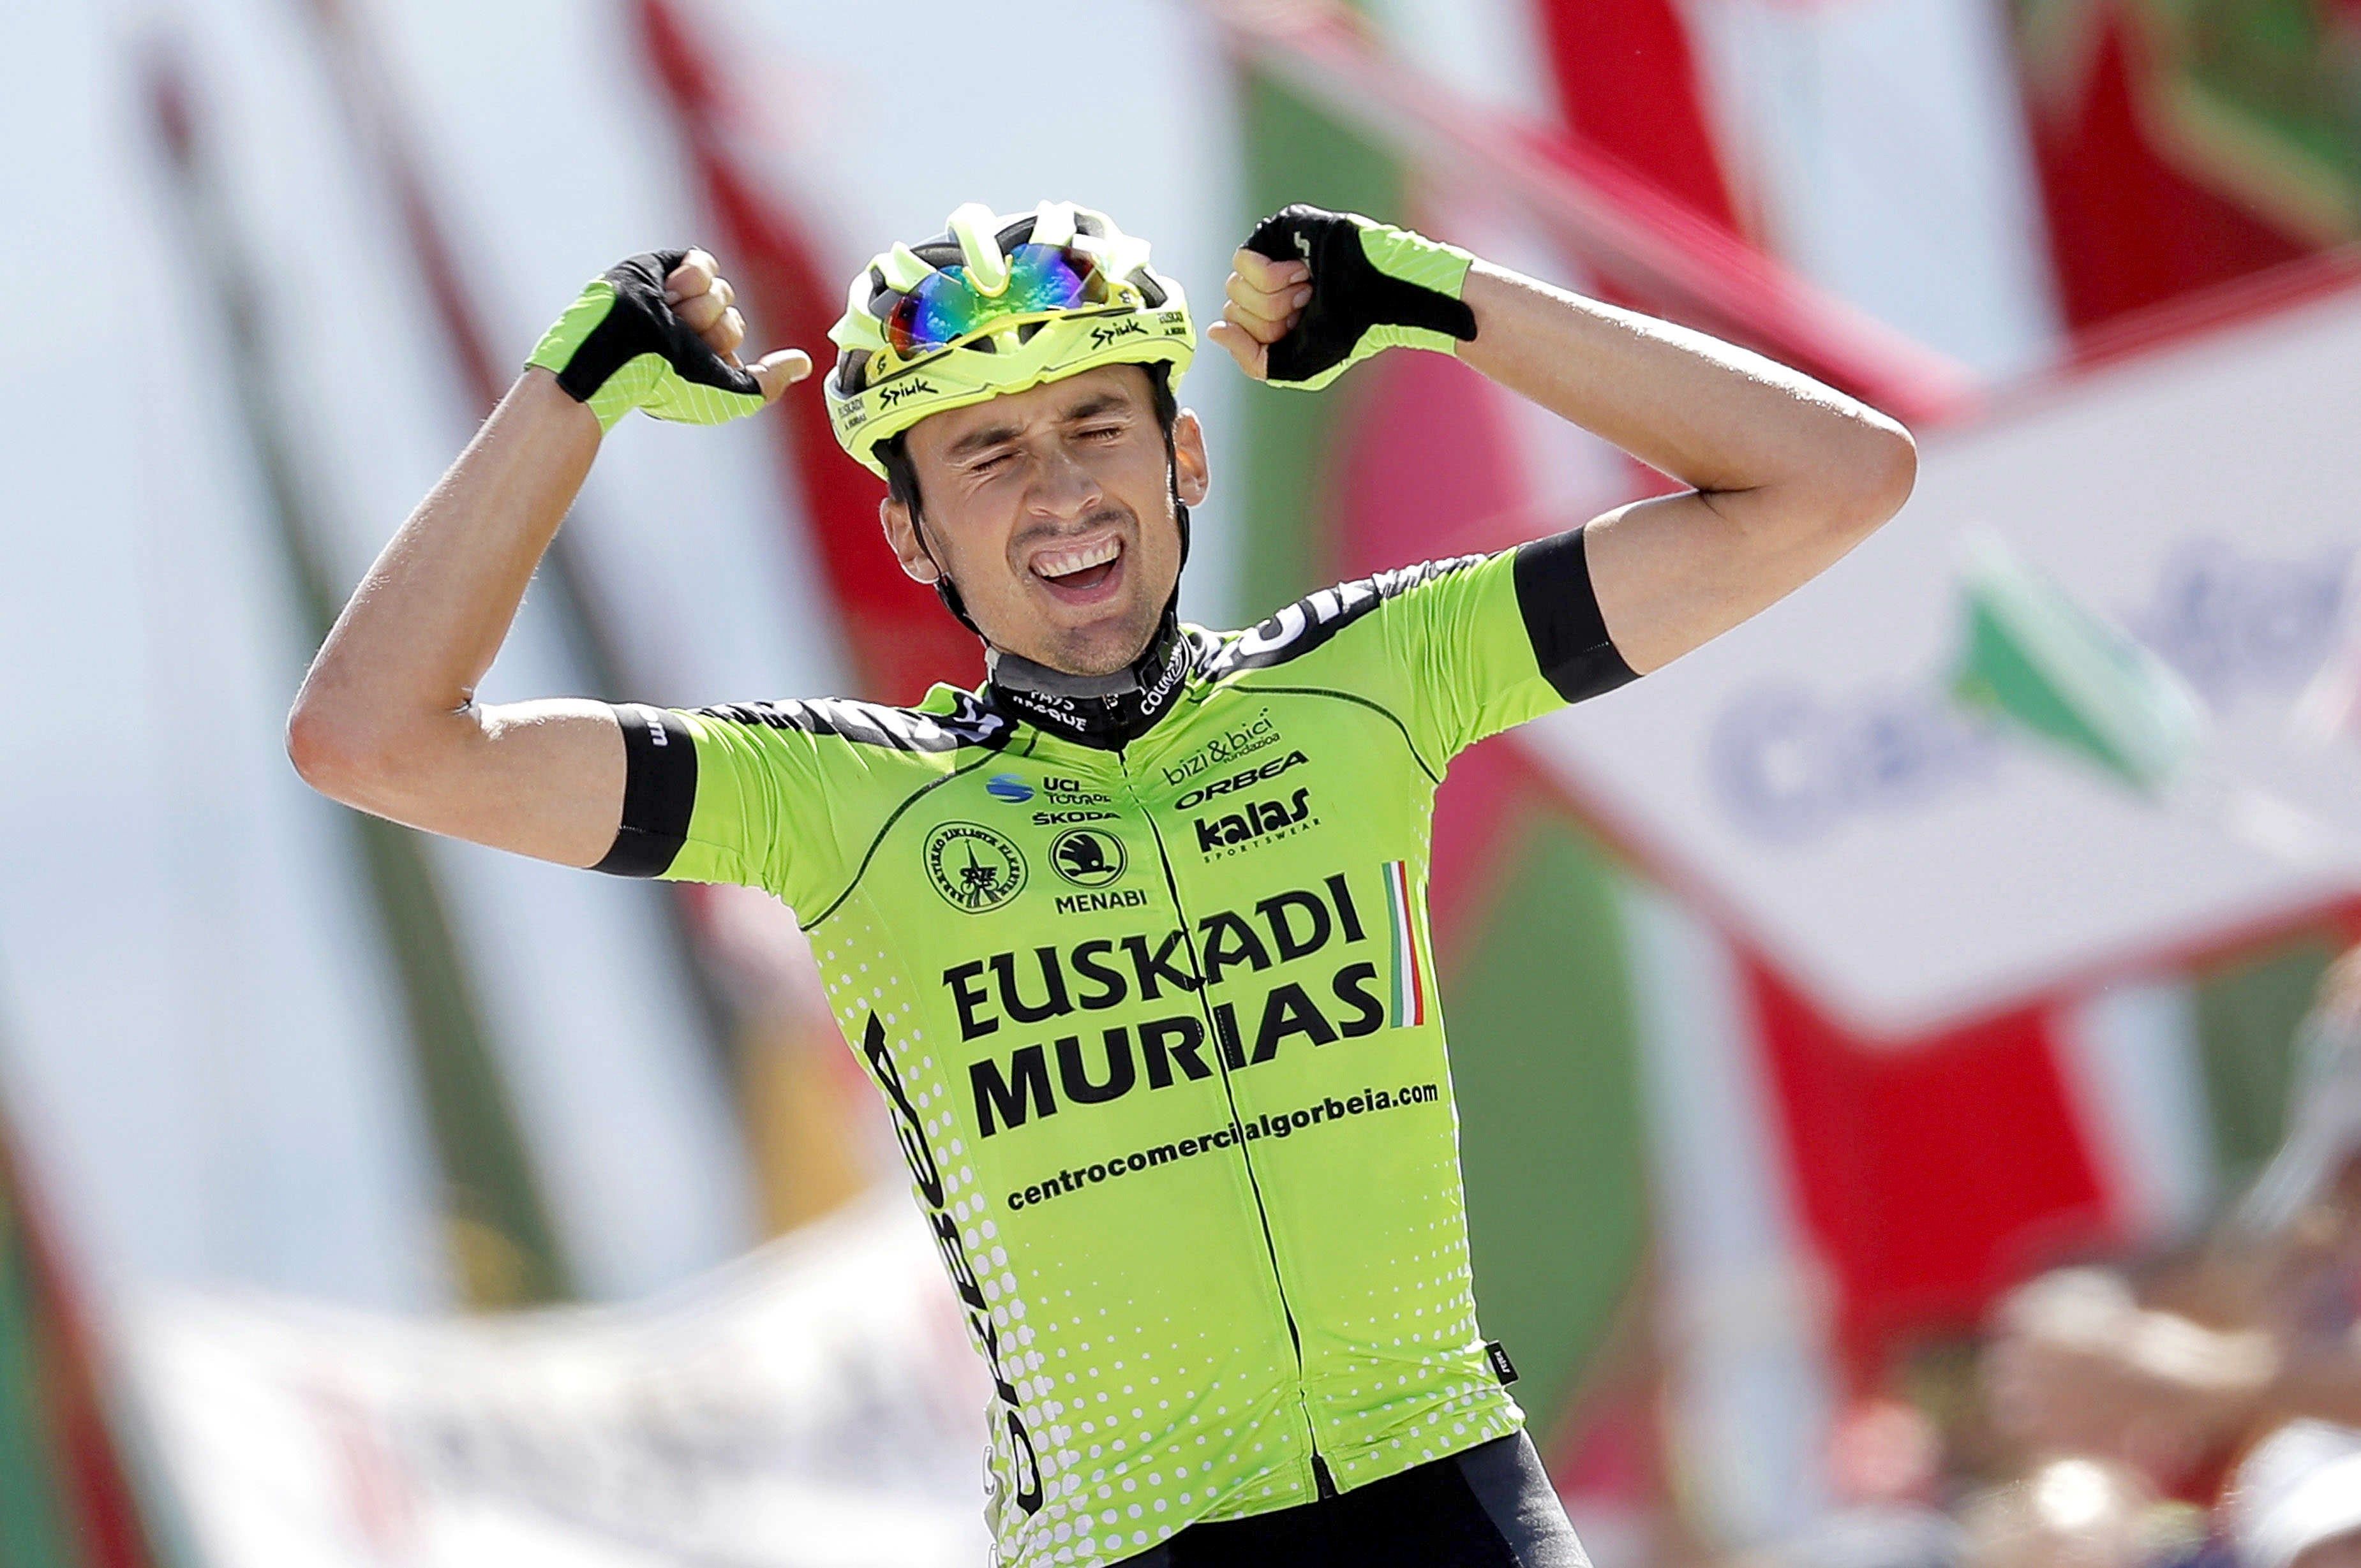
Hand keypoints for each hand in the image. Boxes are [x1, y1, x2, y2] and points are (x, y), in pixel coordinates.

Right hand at [527, 247, 810, 430]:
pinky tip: (670, 293)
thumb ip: (769, 383)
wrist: (620, 353)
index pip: (733, 330)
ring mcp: (672, 295)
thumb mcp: (728, 396)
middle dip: (710, 326)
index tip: (698, 358)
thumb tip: (804, 364)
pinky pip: (701, 261)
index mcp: (696, 351)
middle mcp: (685, 322)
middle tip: (679, 337)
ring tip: (667, 318)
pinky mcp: (659, 268)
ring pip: (718, 286)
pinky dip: (693, 277)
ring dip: (698, 307)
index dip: (722, 344)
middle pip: (728, 308)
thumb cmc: (667, 384)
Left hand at [1212, 204, 1477, 391]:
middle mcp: (1269, 282)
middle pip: (1234, 306)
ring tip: (1309, 290)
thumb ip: (1249, 358)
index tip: (1302, 327)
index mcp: (1272, 311)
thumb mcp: (1291, 366)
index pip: (1235, 324)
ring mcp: (1273, 253)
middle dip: (1270, 318)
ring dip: (1274, 298)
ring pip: (1235, 285)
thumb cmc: (1347, 334)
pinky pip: (1243, 260)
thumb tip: (1215, 329)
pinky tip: (1302, 273)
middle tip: (1309, 307)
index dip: (1265, 335)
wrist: (1377, 299)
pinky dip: (1272, 276)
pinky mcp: (1277, 230)